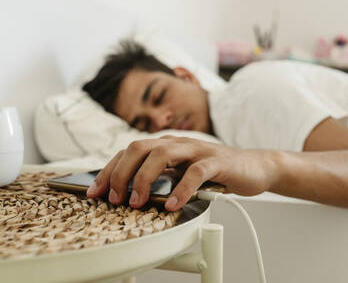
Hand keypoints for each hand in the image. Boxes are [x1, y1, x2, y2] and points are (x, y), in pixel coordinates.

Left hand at [86, 136, 277, 210]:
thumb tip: (129, 193)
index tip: (94, 192)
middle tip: (114, 199)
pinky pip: (195, 171)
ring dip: (144, 179)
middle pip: (139, 147)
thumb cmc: (214, 173)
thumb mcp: (181, 174)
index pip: (129, 152)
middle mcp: (178, 143)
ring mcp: (197, 149)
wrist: (253, 167)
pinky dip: (181, 188)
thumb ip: (160, 177)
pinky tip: (172, 205)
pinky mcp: (216, 160)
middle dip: (120, 173)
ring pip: (163, 154)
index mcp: (166, 145)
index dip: (109, 170)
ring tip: (137, 202)